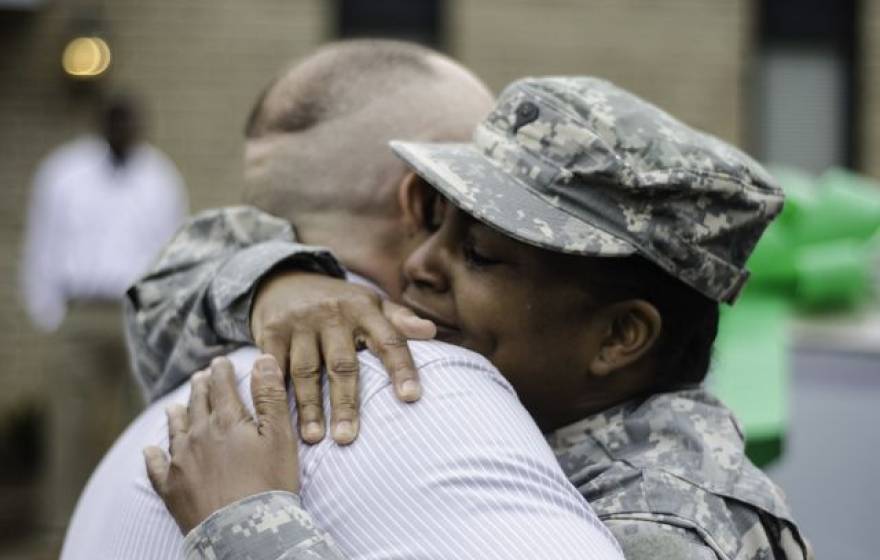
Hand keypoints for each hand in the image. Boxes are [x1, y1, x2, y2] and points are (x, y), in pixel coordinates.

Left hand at [143, 355, 297, 533]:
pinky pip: (156, 467)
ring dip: (177, 414)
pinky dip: (153, 456)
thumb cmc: (269, 483)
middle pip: (196, 403)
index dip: (221, 371)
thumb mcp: (279, 436)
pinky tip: (150, 451)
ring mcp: (181, 461)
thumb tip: (262, 360)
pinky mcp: (171, 488)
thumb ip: (270, 396)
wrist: (243, 531)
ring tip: (175, 406)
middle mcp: (198, 435)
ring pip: (175, 430)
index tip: (220, 362)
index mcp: (226, 419)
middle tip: (200, 377)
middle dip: (200, 387)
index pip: (221, 385)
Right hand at [250, 271, 435, 444]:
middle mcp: (333, 314)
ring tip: (314, 439)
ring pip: (306, 371)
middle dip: (346, 402)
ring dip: (309, 407)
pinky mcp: (271, 331)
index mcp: (364, 308)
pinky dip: (275, 392)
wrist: (286, 281)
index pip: (389, 340)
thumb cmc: (341, 303)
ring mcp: (300, 323)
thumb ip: (401, 319)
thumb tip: (431, 331)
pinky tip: (279, 416)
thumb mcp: (372, 303)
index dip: (401, 368)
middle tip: (348, 438)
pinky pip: (274, 367)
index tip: (411, 398)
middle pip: (342, 364)